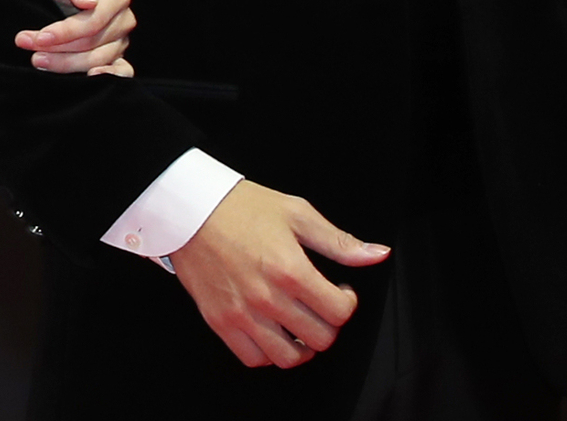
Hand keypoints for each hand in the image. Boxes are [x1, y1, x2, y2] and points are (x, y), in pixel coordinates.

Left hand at [21, 0, 135, 76]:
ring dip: (66, 64)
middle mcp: (123, 18)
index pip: (93, 21)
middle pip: (92, 43)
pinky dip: (108, 77)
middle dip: (58, 48)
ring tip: (38, 60)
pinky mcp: (116, 56)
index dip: (66, 32)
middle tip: (28, 46)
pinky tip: (86, 79)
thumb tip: (88, 2)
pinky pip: (121, 71)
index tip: (40, 37)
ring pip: (97, 60)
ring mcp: (121, 40)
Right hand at [168, 180, 389, 367]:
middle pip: (319, 338)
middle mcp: (267, 298)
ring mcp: (242, 314)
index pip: (338, 312)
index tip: (340, 292)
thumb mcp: (297, 213)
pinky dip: (269, 353)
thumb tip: (375, 254)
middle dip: (329, 324)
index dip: (347, 303)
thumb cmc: (240, 207)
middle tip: (321, 307)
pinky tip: (274, 333)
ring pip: (288, 357)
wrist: (191, 210)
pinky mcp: (221, 322)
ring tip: (301, 327)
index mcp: (290, 270)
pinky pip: (253, 358)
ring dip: (303, 346)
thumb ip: (338, 241)